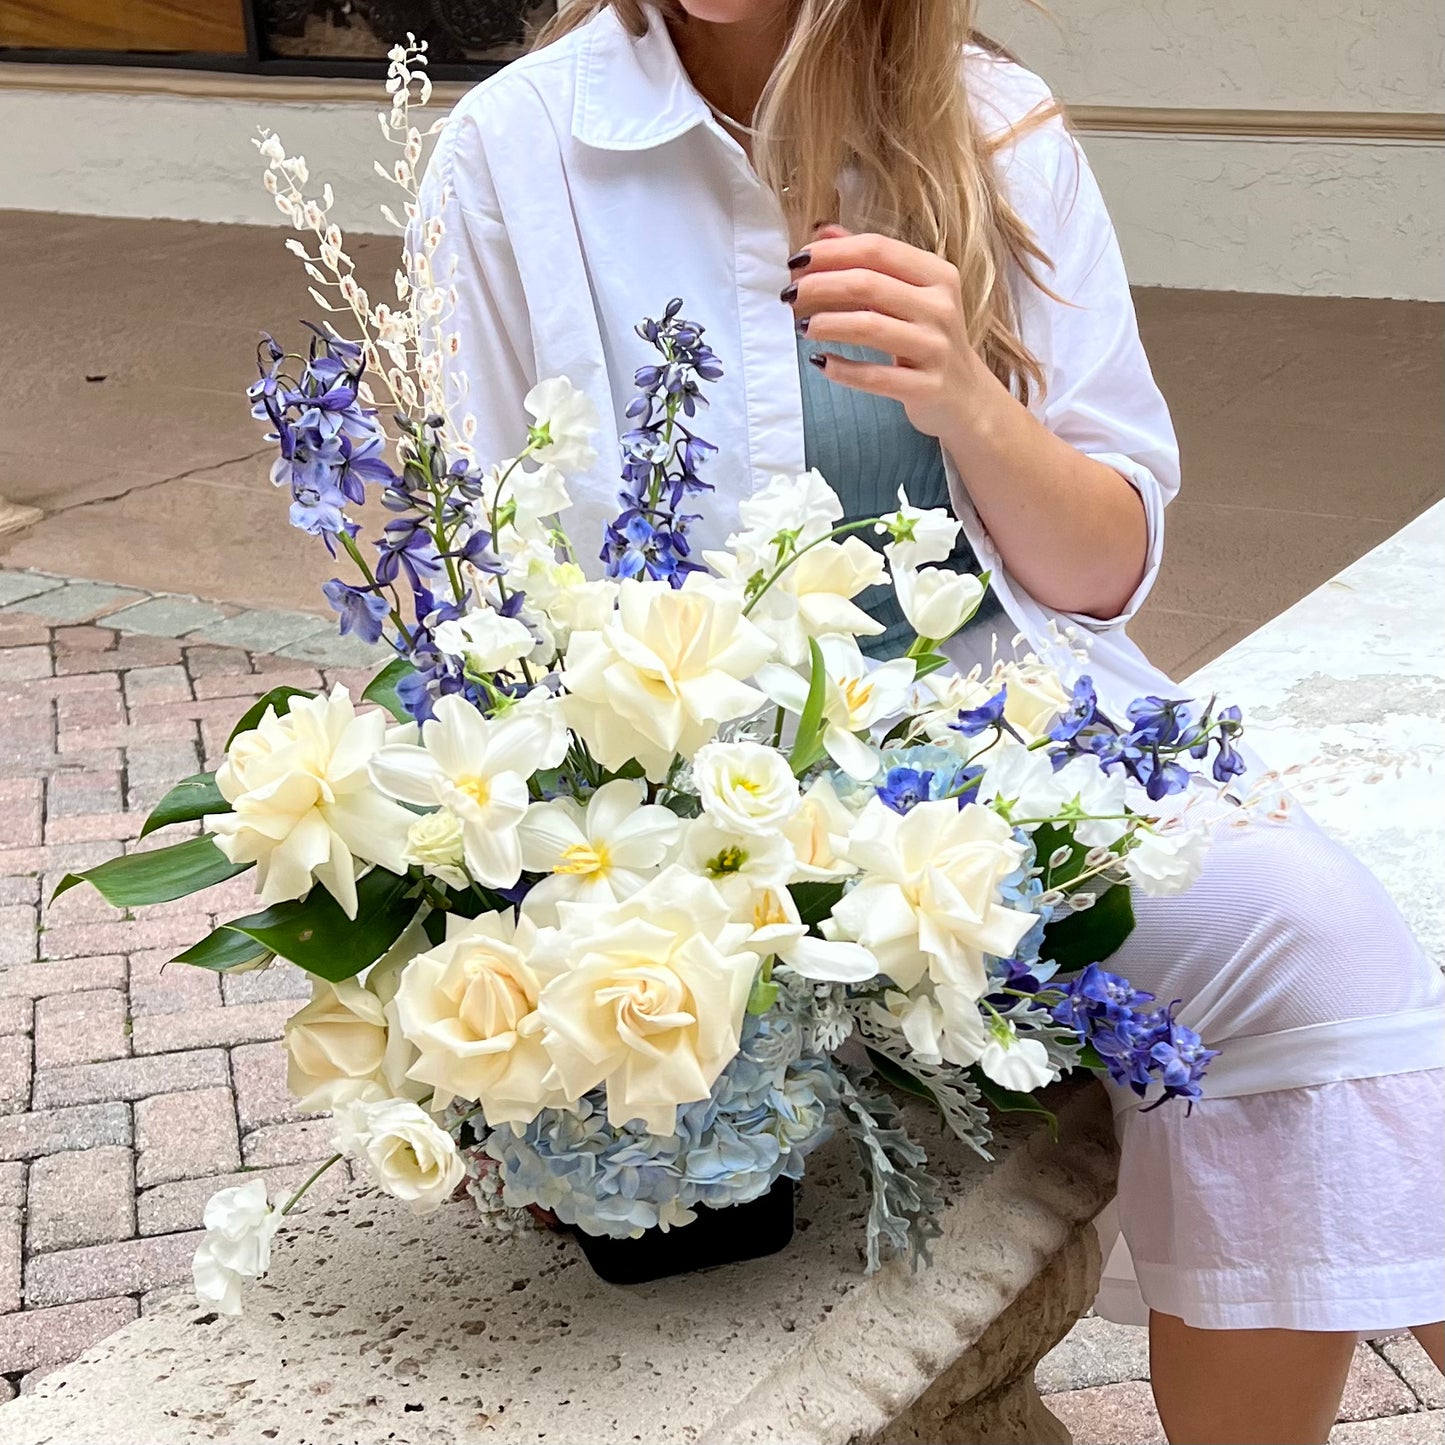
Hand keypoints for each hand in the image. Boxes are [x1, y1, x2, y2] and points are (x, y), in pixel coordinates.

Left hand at [781, 225, 991, 441]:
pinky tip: (820, 362)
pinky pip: (875, 377)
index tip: (796, 260)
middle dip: (820, 285)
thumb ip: (871, 262)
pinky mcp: (926, 387)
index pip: (877, 249)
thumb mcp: (910, 295)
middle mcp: (940, 307)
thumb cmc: (928, 339)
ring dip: (826, 324)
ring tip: (801, 327)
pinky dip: (842, 369)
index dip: (832, 252)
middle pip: (867, 284)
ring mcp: (935, 348)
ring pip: (869, 327)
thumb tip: (823, 232)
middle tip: (788, 295)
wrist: (966, 398)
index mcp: (937, 275)